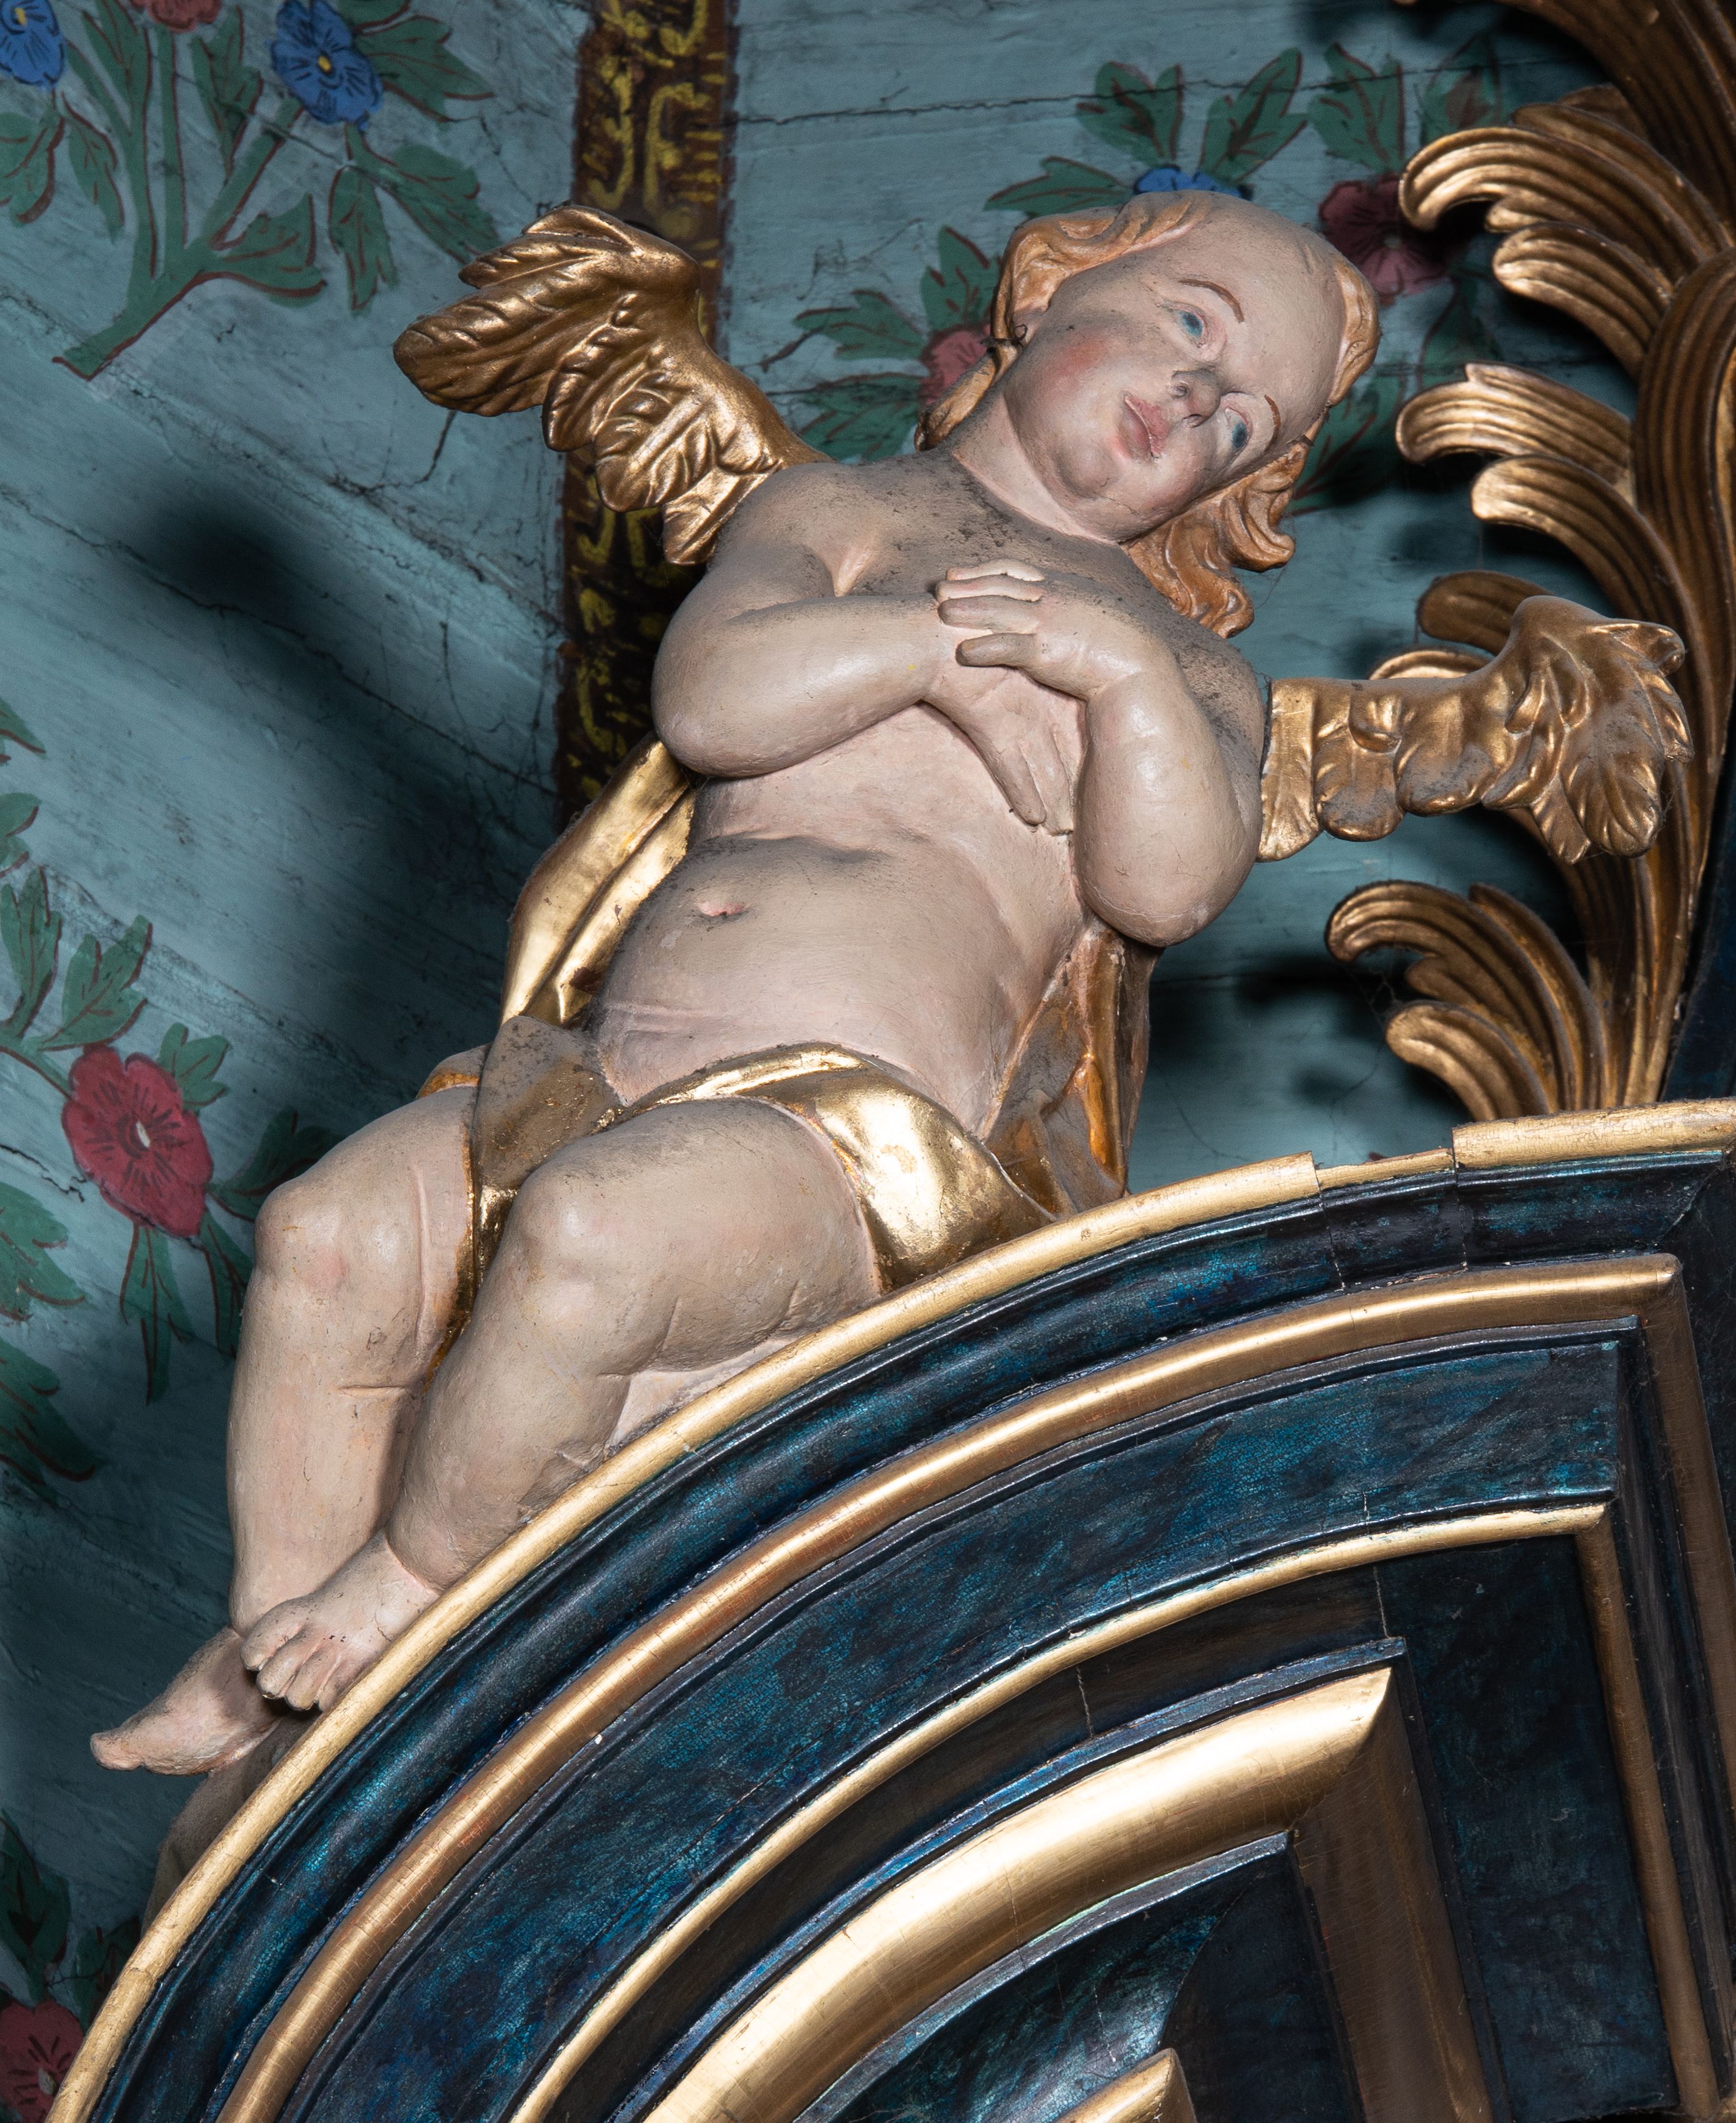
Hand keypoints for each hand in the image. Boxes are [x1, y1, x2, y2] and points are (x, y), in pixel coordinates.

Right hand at [921, 588, 1080, 830]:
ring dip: (1054, 799)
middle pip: (1058, 752)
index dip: (1075, 751)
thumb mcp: (990, 646)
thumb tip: (1001, 666)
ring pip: (1042, 767)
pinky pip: (1011, 769)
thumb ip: (1002, 656)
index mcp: (1035, 684)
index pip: (1062, 725)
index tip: (1093, 772)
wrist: (934, 631)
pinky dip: (1023, 794)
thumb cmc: (956, 636)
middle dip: (1071, 784)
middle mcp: (1031, 704)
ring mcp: (1015, 717)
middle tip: (1087, 813)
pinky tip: (1035, 818)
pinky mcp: (992, 728)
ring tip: (1064, 830)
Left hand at [936, 563, 1149, 701]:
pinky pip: (1009, 647)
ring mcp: (1050, 622)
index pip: (1017, 570)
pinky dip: (984, 648)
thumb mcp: (1098, 616)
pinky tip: (963, 654)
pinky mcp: (1049, 651)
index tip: (959, 571)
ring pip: (999, 610)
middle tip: (937, 587)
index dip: (985, 570)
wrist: (1143, 665)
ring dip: (968, 609)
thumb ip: (1075, 609)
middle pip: (1001, 585)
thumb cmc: (1125, 647)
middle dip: (968, 584)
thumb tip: (1064, 613)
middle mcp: (1054, 598)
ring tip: (940, 613)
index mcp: (1065, 587)